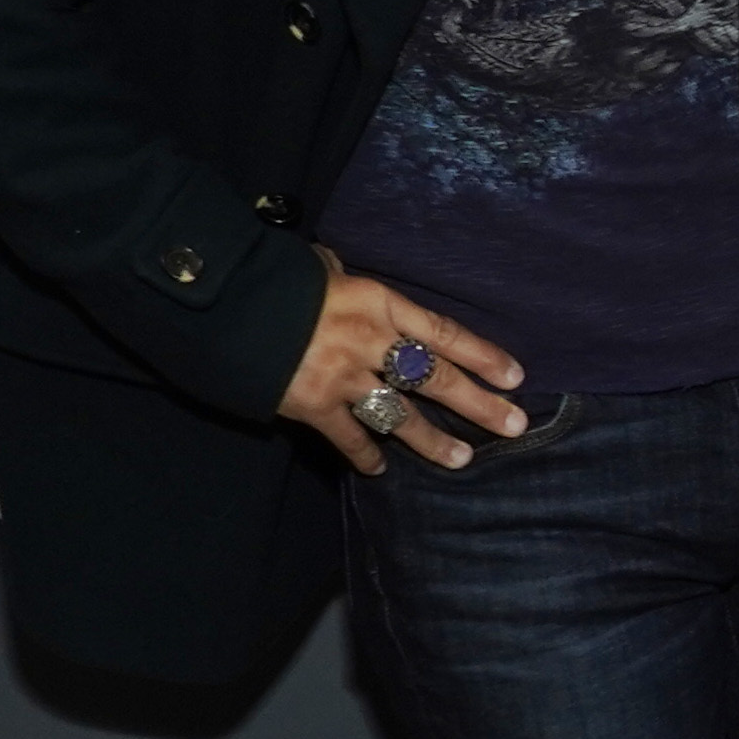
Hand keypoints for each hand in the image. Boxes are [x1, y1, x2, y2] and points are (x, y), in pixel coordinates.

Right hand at [279, 272, 525, 472]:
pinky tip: (379, 468)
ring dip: (432, 440)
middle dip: (479, 405)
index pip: (444, 333)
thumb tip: (346, 274)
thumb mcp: (322, 270)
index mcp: (379, 303)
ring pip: (401, 414)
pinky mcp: (312, 404)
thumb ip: (346, 281)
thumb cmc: (276, 279)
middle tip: (514, 426)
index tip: (515, 377)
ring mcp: (343, 376)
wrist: (222, 302)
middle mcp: (370, 342)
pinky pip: (349, 436)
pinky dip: (365, 453)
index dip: (483, 356)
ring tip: (461, 459)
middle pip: (436, 377)